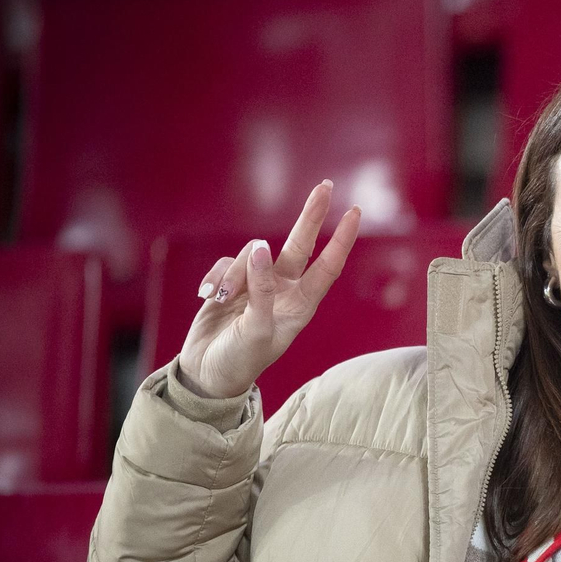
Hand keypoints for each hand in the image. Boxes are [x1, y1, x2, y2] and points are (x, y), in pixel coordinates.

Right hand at [177, 180, 361, 399]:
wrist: (206, 374)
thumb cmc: (240, 360)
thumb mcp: (255, 329)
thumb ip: (261, 290)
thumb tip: (261, 248)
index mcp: (301, 305)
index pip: (327, 266)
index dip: (341, 240)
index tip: (354, 212)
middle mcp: (283, 291)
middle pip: (300, 245)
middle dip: (311, 216)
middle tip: (326, 186)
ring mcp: (257, 285)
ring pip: (250, 255)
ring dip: (234, 274)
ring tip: (222, 301)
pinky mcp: (230, 283)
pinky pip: (225, 264)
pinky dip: (214, 277)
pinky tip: (206, 297)